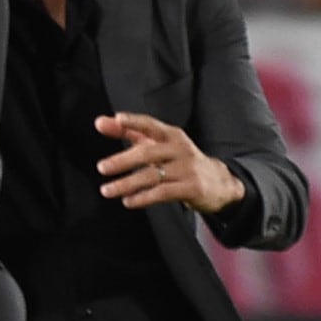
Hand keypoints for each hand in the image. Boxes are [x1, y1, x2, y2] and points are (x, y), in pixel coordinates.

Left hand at [96, 112, 244, 214]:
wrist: (220, 183)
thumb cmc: (181, 161)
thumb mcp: (160, 144)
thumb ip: (131, 133)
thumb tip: (101, 122)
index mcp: (171, 135)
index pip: (150, 124)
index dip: (133, 121)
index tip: (117, 119)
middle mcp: (180, 149)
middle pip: (148, 153)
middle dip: (123, 160)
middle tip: (102, 167)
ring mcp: (187, 169)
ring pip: (152, 176)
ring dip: (127, 184)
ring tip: (107, 190)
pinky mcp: (191, 188)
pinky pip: (163, 193)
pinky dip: (143, 198)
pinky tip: (128, 201)